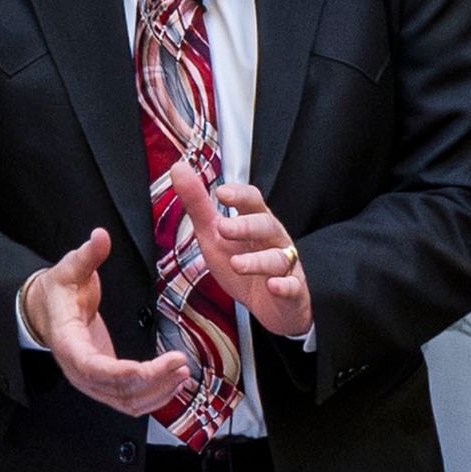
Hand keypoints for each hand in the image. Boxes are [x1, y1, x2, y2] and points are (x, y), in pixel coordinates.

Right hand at [18, 230, 191, 421]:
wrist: (46, 311)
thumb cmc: (58, 292)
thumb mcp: (69, 268)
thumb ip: (87, 255)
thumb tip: (100, 236)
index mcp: (68, 343)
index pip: (93, 368)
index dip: (121, 373)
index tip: (148, 369)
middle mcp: (78, 370)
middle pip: (116, 390)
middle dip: (152, 381)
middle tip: (180, 363)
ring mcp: (92, 382)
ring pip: (127, 401)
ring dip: (157, 392)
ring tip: (183, 373)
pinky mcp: (105, 384)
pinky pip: (130, 400)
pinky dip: (154, 396)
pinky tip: (174, 383)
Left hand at [174, 164, 311, 339]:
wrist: (265, 303)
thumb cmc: (241, 262)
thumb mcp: (214, 234)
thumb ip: (197, 204)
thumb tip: (178, 168)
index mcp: (255, 221)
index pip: (252, 201)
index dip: (239, 195)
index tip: (221, 192)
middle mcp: (273, 239)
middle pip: (266, 225)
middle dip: (246, 225)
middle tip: (223, 228)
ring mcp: (285, 265)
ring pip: (277, 258)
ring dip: (257, 260)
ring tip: (236, 264)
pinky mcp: (292, 290)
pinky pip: (292, 286)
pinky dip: (284, 286)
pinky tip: (274, 285)